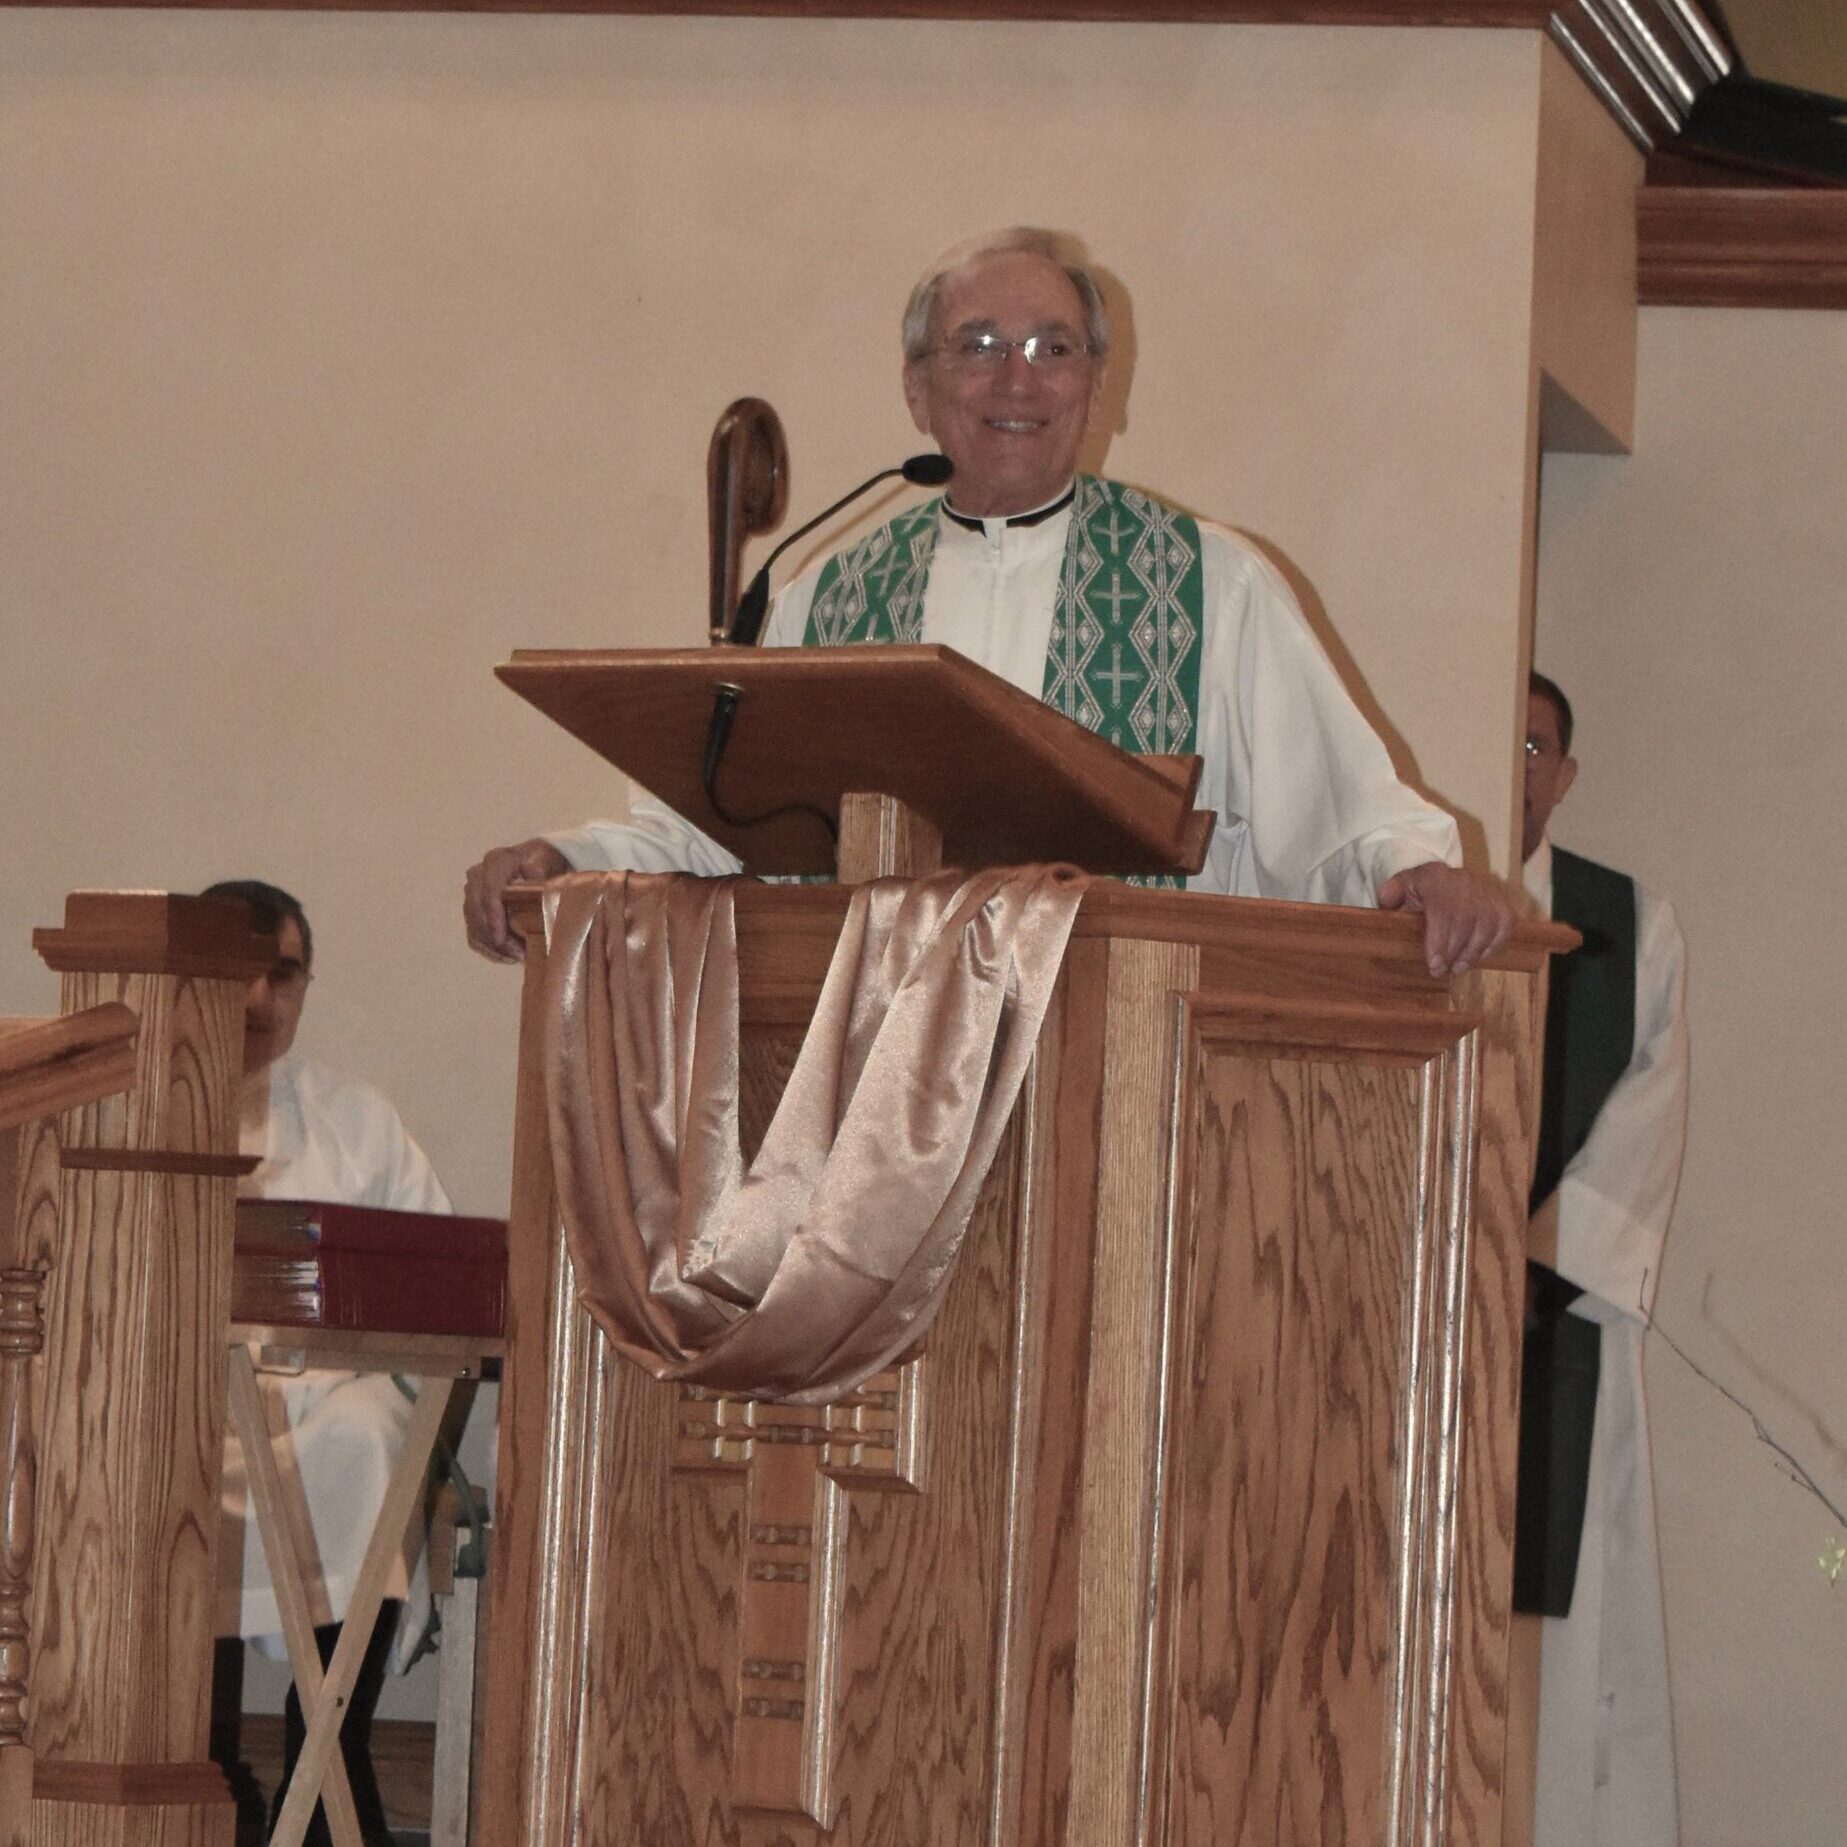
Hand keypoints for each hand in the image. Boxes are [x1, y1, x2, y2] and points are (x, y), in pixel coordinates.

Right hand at [463, 838, 570, 961]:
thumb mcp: (547, 860)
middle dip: (495, 937)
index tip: (501, 938)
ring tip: (517, 957)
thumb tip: (533, 875)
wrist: (538, 863)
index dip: (493, 917)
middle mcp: (478, 876)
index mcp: (496, 862)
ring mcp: (473, 894)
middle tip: (518, 954)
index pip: (488, 891)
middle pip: (477, 912)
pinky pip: (474, 934)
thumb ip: (540, 867)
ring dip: (493, 946)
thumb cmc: (543, 862)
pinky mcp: (472, 910)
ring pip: (474, 926)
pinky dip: (489, 949)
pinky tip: (506, 957)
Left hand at [1376, 861, 1515, 977]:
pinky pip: (1505, 925)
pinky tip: (1479, 958)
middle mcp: (1464, 880)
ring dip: (1473, 952)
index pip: (1442, 910)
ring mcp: (1486, 890)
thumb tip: (1387, 902)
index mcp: (1435, 877)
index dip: (1440, 941)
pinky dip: (1494, 945)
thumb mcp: (1398, 889)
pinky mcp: (1502, 901)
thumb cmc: (1417, 892)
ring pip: (1488, 924)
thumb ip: (1390, 896)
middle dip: (1455, 951)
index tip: (1435, 966)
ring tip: (1459, 968)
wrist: (1442, 878)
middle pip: (1466, 920)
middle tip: (1444, 971)